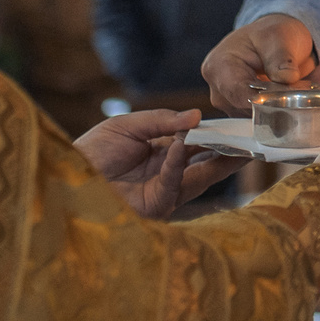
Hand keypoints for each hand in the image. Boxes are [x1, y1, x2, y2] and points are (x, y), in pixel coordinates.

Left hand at [77, 108, 248, 218]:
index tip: (238, 124)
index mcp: (161, 151)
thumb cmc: (91, 151)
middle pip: (206, 160)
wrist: (66, 178)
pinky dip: (180, 163)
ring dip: (220, 161)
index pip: (196, 142)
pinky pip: (175, 181)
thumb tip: (197, 116)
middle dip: (230, 150)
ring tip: (240, 145)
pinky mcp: (157, 205)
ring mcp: (165, 189)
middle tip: (253, 137)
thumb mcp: (126, 126)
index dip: (216, 133)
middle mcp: (168, 171)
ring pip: (201, 175)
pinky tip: (183, 146)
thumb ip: (161, 120)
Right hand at [202, 14, 319, 113]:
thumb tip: (287, 77)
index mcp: (220, 69)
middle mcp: (225, 94)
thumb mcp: (276, 36)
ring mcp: (241, 109)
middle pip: (259, 109)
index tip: (300, 92)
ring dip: (307, 102)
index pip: (240, 94)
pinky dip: (309, 105)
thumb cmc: (268, 35)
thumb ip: (281, 56)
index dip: (271, 99)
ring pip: (276, 116)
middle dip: (297, 100)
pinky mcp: (260, 118)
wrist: (275, 43)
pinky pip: (286, 118)